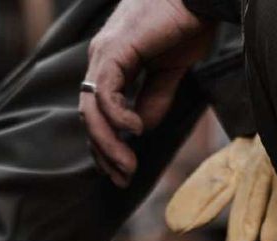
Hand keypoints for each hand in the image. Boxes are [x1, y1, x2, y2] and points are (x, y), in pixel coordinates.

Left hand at [80, 0, 214, 188]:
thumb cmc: (186, 23)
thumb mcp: (169, 73)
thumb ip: (154, 100)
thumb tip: (141, 130)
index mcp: (113, 65)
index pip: (98, 114)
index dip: (107, 147)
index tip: (122, 173)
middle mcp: (102, 60)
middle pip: (90, 117)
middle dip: (105, 154)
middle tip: (123, 180)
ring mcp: (104, 54)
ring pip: (92, 109)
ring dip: (108, 144)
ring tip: (128, 165)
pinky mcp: (114, 51)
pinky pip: (105, 92)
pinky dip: (117, 117)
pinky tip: (134, 130)